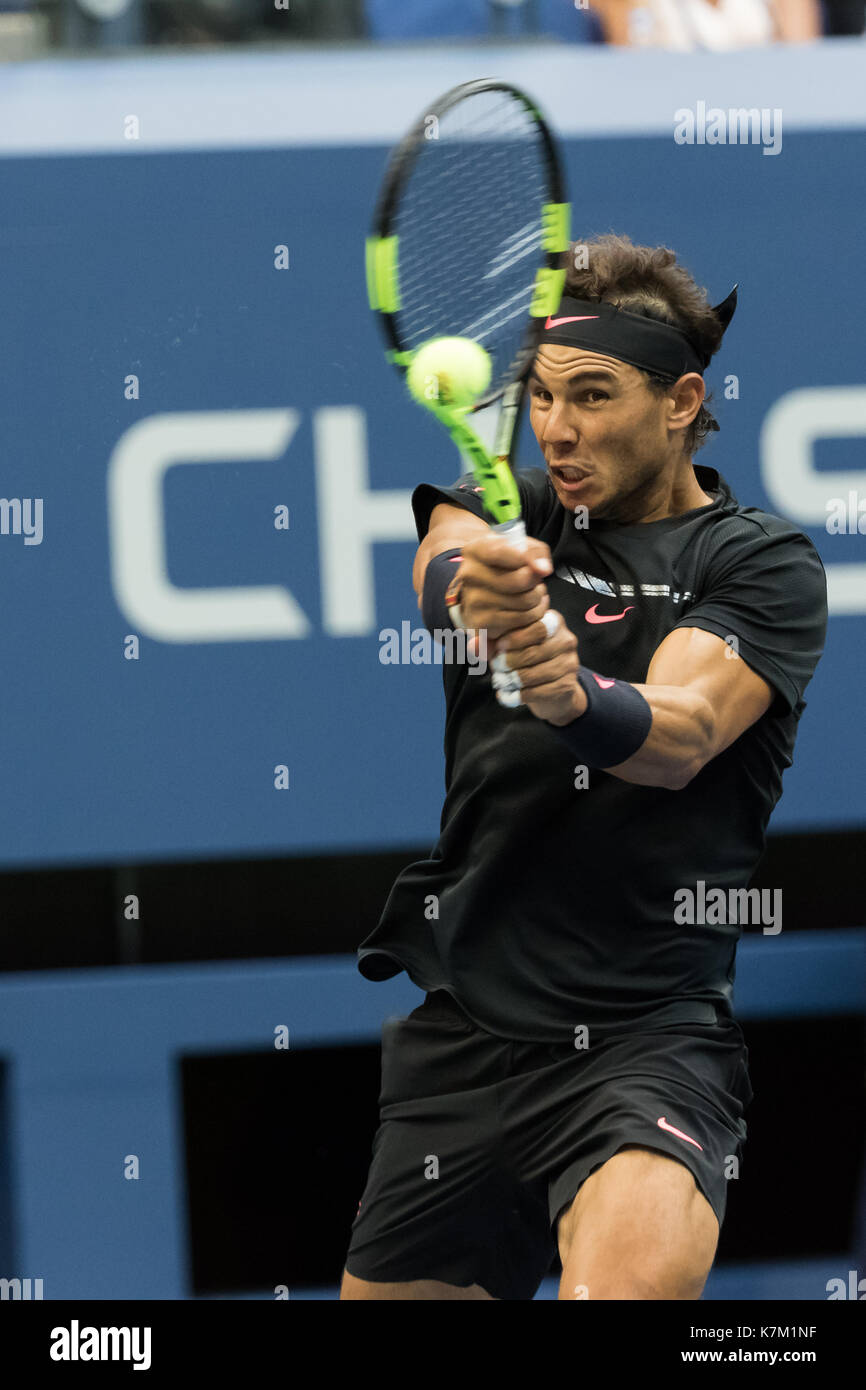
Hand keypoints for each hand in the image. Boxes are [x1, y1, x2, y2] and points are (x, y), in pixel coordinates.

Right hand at [453, 533, 553, 648]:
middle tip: (536, 582)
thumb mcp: (519, 548)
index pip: (501, 552)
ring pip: (525, 601)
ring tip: (533, 595)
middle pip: (521, 579)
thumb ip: (535, 552)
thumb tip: (543, 569)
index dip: (526, 559)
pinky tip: (528, 609)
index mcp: (475, 550)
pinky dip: (533, 616)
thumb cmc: (505, 567)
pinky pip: (521, 620)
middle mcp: (470, 575)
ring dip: (538, 599)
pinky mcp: (481, 623)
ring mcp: (473, 601)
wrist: (482, 593)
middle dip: (537, 582)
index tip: (540, 567)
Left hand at [490, 611, 587, 724]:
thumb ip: (493, 643)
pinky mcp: (567, 686)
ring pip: (534, 674)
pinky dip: (517, 696)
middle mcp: (566, 640)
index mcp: (554, 622)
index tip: (499, 647)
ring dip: (511, 680)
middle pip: (534, 651)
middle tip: (495, 667)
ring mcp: (570, 664)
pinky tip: (506, 695)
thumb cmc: (528, 660)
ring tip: (500, 681)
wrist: (554, 690)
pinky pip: (537, 692)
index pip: (536, 626)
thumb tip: (473, 645)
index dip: (515, 638)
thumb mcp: (511, 647)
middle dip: (509, 662)